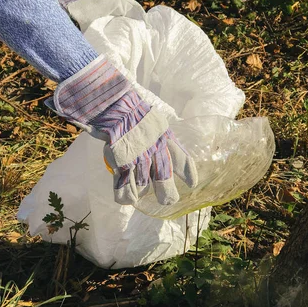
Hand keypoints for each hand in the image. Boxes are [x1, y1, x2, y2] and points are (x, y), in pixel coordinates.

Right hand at [52, 57, 197, 204]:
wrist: (115, 106)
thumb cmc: (133, 111)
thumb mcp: (155, 122)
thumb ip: (160, 136)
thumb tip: (161, 144)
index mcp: (166, 140)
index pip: (182, 160)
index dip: (187, 173)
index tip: (192, 183)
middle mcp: (155, 152)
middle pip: (164, 180)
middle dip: (167, 193)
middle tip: (169, 200)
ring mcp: (138, 159)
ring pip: (143, 186)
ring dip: (141, 192)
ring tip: (139, 196)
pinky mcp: (122, 164)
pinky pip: (124, 186)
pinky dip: (125, 196)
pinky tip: (127, 200)